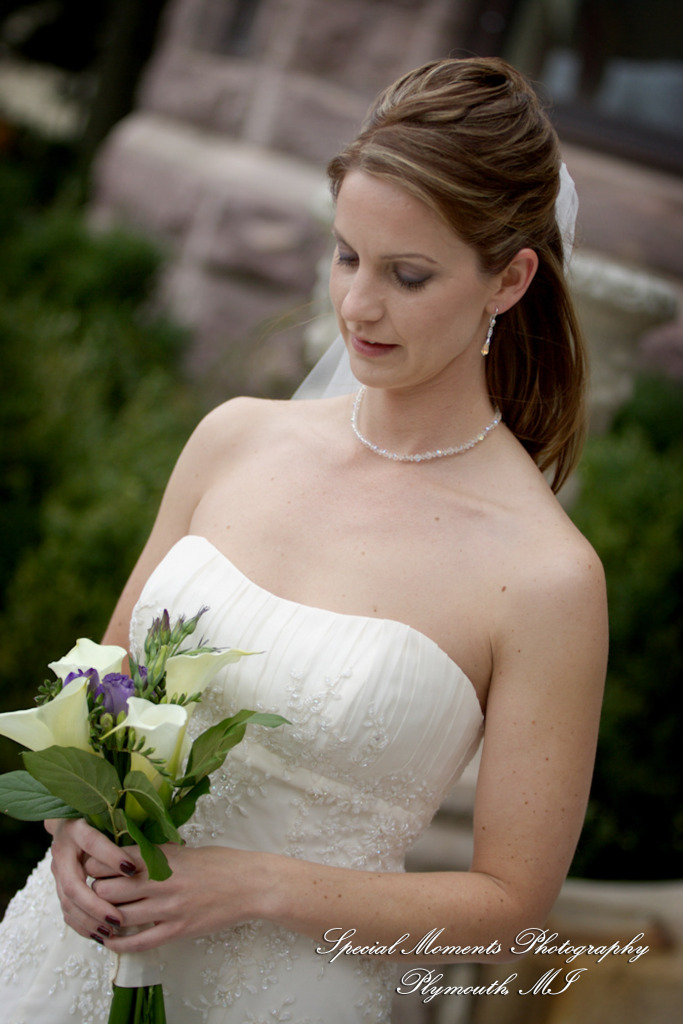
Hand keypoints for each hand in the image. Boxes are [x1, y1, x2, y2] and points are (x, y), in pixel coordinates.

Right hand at [46, 818, 136, 941]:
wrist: (70, 820)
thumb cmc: (101, 816)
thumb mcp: (114, 816)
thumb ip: (132, 827)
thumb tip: (165, 838)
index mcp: (77, 829)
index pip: (93, 843)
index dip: (111, 857)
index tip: (132, 870)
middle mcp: (63, 851)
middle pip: (74, 885)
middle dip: (96, 905)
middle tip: (118, 918)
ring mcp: (58, 870)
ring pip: (68, 902)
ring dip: (89, 920)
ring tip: (111, 930)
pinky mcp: (60, 885)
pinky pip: (67, 911)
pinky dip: (83, 925)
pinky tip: (101, 934)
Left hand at [86, 844, 269, 951]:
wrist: (251, 884)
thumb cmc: (222, 863)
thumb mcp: (186, 849)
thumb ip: (157, 853)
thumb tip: (130, 853)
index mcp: (164, 856)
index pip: (115, 858)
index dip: (96, 863)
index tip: (90, 865)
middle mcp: (162, 881)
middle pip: (109, 888)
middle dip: (95, 890)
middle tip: (91, 891)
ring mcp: (169, 908)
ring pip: (120, 915)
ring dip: (105, 916)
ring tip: (98, 914)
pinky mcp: (178, 930)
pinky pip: (140, 942)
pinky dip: (120, 943)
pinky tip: (109, 941)